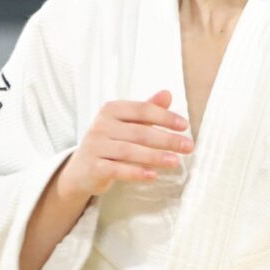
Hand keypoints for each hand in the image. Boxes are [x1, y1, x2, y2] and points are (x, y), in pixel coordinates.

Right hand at [58, 90, 191, 201]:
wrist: (81, 170)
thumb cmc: (110, 143)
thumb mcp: (127, 124)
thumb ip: (147, 110)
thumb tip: (168, 93)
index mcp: (111, 110)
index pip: (142, 110)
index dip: (165, 117)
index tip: (185, 126)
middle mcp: (101, 125)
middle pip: (139, 132)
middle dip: (166, 140)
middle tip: (188, 147)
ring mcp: (95, 146)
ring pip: (129, 151)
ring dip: (155, 157)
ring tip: (175, 162)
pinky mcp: (93, 167)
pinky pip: (117, 169)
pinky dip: (136, 172)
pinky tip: (153, 175)